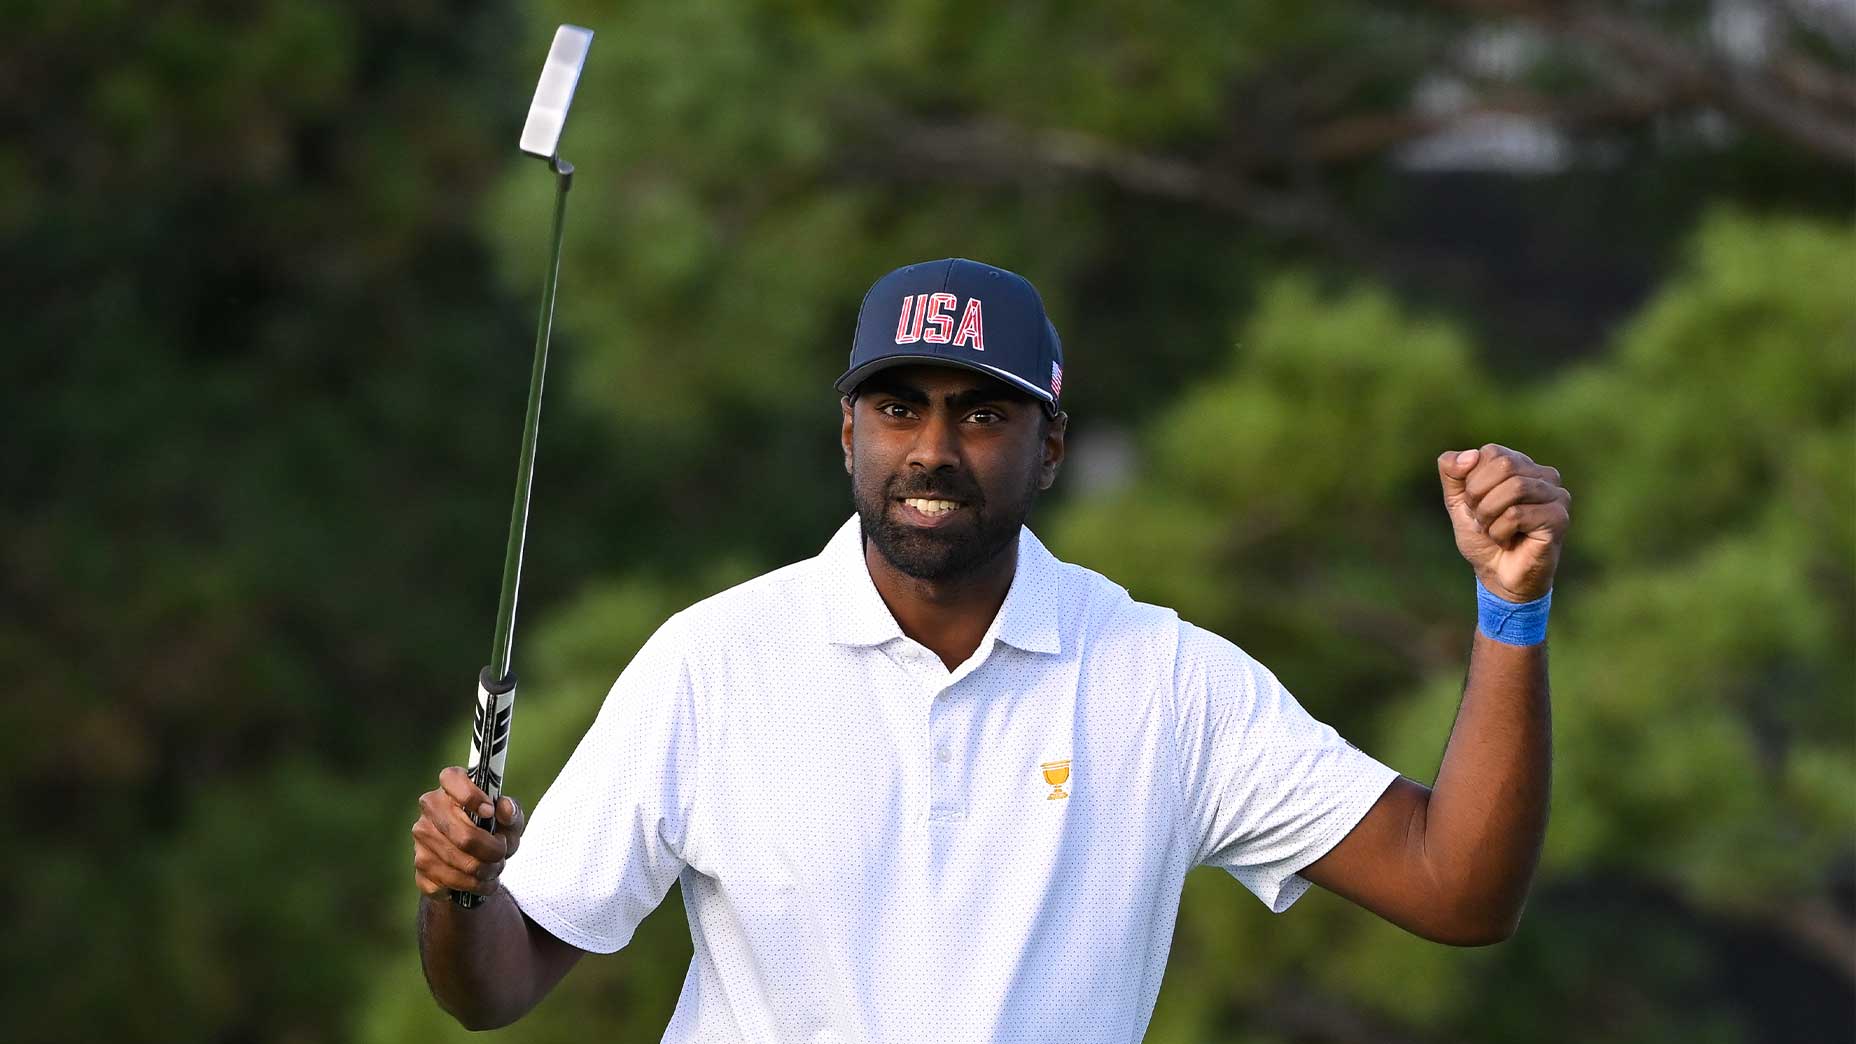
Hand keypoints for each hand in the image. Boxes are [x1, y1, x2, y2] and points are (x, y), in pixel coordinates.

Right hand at [412, 766, 526, 898]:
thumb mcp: (509, 820)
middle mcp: (430, 808)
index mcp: (451, 786)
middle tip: (502, 854)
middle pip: (463, 835)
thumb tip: (504, 809)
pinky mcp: (420, 867)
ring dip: (485, 871)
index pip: (452, 778)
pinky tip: (481, 882)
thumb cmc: (492, 830)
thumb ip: (511, 812)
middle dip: (491, 851)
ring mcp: (421, 838)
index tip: (489, 812)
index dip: (471, 795)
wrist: (472, 863)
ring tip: (496, 869)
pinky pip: (449, 882)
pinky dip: (472, 886)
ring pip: (459, 863)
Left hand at [1437, 444, 1571, 602]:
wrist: (1498, 577)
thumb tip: (1471, 454)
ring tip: (1494, 531)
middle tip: (1483, 520)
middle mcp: (1544, 475)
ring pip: (1514, 488)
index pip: (1491, 453)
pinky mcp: (1559, 518)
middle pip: (1504, 466)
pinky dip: (1500, 532)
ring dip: (1489, 516)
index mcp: (1521, 465)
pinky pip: (1517, 515)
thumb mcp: (1457, 501)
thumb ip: (1452, 472)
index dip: (1473, 481)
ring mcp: (1557, 495)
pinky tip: (1508, 542)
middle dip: (1480, 497)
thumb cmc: (1482, 538)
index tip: (1475, 504)